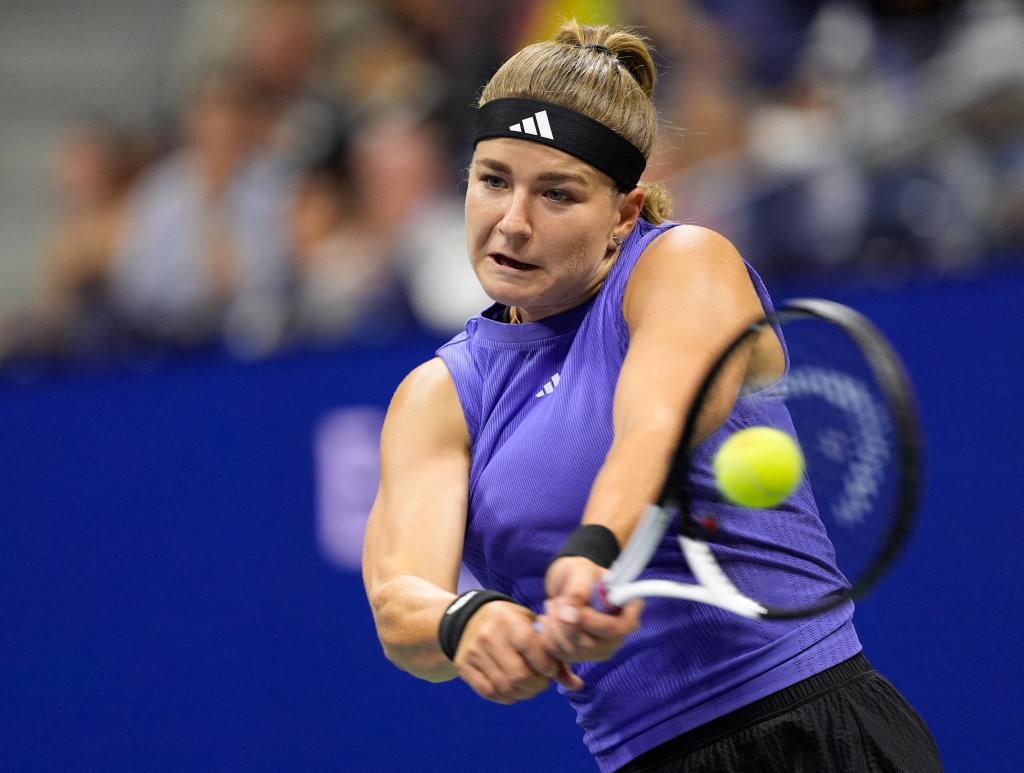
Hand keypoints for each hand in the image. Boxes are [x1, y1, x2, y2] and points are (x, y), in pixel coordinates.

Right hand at [454, 600, 582, 703]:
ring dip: (523, 693)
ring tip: (528, 686)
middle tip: (541, 682)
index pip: (532, 649)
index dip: (547, 666)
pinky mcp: (464, 666)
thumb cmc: (509, 622)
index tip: (550, 669)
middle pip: (519, 675)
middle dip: (537, 685)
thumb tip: (577, 685)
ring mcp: (474, 652)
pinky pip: (489, 692)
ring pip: (505, 687)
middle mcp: (489, 636)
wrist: (468, 616)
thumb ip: (553, 654)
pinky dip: (506, 697)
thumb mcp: (530, 625)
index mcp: (509, 621)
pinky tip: (512, 690)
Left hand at [540, 556, 642, 661]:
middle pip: (593, 645)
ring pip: (574, 651)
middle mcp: (617, 636)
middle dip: (566, 624)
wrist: (569, 582)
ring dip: (555, 628)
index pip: (619, 629)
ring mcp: (599, 648)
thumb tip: (569, 614)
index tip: (573, 608)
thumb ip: (578, 590)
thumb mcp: (581, 571)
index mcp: (628, 612)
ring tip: (551, 605)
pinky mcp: (581, 655)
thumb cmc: (581, 573)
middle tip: (555, 602)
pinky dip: (548, 637)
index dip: (595, 623)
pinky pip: (561, 655)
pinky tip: (547, 619)